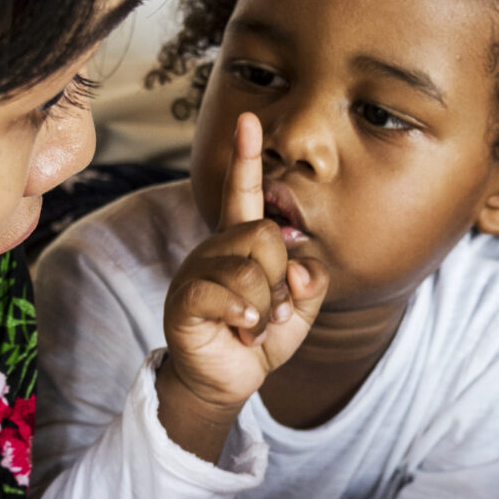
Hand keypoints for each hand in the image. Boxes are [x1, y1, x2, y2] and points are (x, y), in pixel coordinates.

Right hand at [157, 112, 327, 461]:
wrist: (229, 379)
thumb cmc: (261, 335)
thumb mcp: (302, 306)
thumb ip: (313, 279)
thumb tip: (301, 267)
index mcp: (241, 241)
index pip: (245, 192)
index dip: (246, 157)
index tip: (248, 119)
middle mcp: (216, 247)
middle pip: (265, 235)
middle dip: (281, 279)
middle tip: (271, 309)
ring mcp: (197, 271)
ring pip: (251, 269)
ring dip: (267, 308)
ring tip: (254, 325)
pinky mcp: (185, 300)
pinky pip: (227, 294)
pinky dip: (246, 315)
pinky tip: (242, 328)